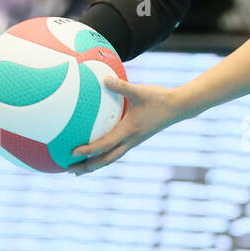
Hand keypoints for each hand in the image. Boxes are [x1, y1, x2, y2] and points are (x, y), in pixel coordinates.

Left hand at [68, 78, 183, 173]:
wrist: (178, 107)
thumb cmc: (159, 98)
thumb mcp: (139, 91)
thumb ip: (121, 86)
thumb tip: (104, 79)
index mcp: (129, 131)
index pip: (105, 144)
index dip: (89, 150)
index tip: (73, 153)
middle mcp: (130, 140)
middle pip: (106, 160)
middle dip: (88, 167)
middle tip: (70, 171)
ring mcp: (134, 141)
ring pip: (112, 158)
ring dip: (96, 165)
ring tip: (80, 169)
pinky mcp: (136, 138)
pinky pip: (117, 151)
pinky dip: (105, 155)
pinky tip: (98, 153)